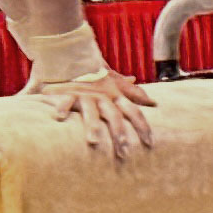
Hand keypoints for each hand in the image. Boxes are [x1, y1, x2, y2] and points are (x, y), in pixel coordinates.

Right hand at [39, 66, 157, 160]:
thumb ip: (133, 93)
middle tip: (123, 153)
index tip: (150, 143)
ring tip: (93, 142)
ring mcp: (86, 96)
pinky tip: (60, 117)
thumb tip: (153, 102)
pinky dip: (62, 107)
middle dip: (119, 134)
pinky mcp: (69, 94)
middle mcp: (103, 97)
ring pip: (91, 112)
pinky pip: (66, 101)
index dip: (143, 127)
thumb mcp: (117, 85)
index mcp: (116, 97)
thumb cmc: (96, 77)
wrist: (75, 60)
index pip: (134, 112)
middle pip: (114, 117)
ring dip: (93, 126)